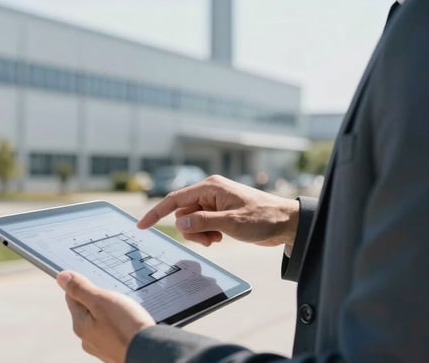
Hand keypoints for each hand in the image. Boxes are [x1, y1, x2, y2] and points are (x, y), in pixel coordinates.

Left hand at [57, 271, 154, 362]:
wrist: (151, 353)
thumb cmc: (127, 328)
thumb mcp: (101, 301)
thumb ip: (81, 289)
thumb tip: (61, 277)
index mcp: (80, 325)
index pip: (72, 297)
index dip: (85, 285)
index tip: (99, 281)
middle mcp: (88, 339)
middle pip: (88, 309)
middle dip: (100, 300)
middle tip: (117, 296)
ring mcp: (102, 347)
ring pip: (103, 321)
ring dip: (112, 313)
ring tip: (127, 310)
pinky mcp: (117, 351)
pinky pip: (115, 332)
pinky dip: (121, 325)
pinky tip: (131, 323)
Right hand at [137, 175, 299, 248]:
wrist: (286, 223)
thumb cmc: (263, 218)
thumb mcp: (231, 223)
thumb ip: (203, 222)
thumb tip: (179, 222)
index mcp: (210, 188)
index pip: (175, 199)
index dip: (157, 212)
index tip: (142, 225)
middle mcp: (209, 193)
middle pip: (183, 213)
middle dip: (190, 230)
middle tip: (210, 240)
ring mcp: (214, 203)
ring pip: (191, 222)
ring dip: (199, 234)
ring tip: (218, 239)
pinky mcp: (220, 213)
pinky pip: (202, 225)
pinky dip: (207, 234)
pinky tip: (222, 237)